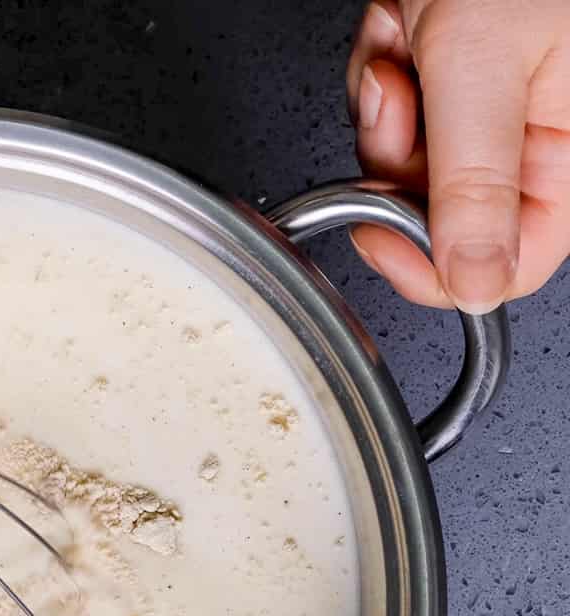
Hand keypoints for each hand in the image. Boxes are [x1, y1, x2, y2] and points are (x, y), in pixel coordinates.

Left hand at [346, 0, 569, 312]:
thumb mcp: (484, 67)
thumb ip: (474, 186)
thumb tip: (474, 284)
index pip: (507, 265)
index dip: (432, 263)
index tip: (380, 229)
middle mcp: (541, 137)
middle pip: (439, 213)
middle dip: (400, 154)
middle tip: (403, 87)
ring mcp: (496, 108)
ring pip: (407, 161)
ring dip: (387, 98)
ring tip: (408, 34)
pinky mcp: (459, 77)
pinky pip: (399, 108)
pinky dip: (385, 64)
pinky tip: (403, 21)